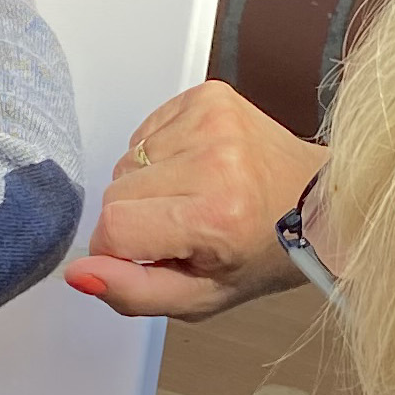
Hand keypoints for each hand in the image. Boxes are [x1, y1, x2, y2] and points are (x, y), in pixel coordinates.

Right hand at [66, 82, 324, 318]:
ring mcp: (212, 119)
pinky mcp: (209, 96)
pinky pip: (146, 133)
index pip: (114, 227)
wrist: (317, 205)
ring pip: (128, 163)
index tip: (155, 252)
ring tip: (196, 196)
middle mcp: (214, 159)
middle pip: (115, 193)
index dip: (121, 248)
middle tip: (184, 226)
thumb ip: (133, 292)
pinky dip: (161, 155)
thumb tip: (77, 272)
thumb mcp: (199, 298)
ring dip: (150, 185)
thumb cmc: (261, 255)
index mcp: (215, 215)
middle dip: (136, 217)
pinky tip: (196, 170)